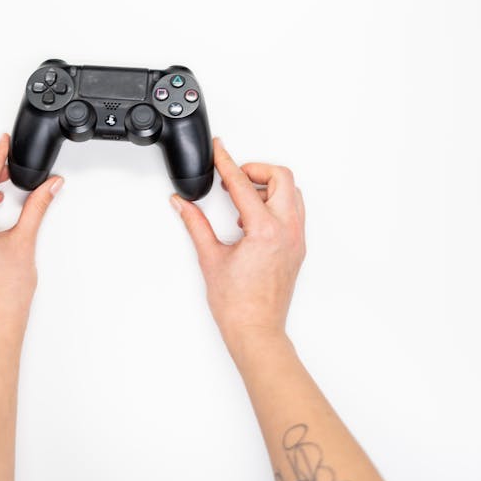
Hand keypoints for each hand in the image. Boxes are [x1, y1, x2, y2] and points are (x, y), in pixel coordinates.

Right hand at [170, 138, 305, 347]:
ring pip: (292, 193)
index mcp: (264, 230)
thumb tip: (182, 204)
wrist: (257, 331)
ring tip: (242, 198)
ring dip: (269, 187)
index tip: (219, 150)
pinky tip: (252, 218)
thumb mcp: (210, 258)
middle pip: (281, 177)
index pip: (243, 184)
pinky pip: (294, 212)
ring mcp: (296, 239)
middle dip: (256, 169)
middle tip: (233, 175)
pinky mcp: (297, 248)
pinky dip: (276, 204)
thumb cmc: (237, 305)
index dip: (227, 162)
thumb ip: (196, 224)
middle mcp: (286, 231)